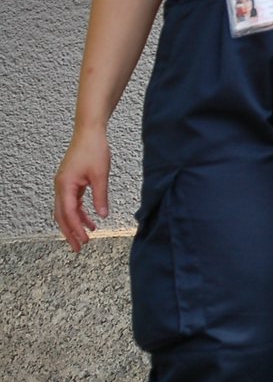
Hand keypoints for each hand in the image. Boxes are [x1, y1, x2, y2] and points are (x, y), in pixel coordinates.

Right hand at [53, 126, 111, 252]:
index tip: (83, 241)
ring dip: (74, 225)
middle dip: (70, 232)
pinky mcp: (70, 182)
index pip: (68, 213)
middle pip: (62, 215)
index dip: (75, 229)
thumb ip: (101, 197)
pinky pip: (72, 203)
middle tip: (78, 249)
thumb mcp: (100, 175)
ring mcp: (64, 184)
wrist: (89, 133)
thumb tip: (102, 216)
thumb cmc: (94, 150)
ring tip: (85, 239)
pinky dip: (79, 214)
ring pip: (66, 210)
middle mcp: (60, 186)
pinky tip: (90, 222)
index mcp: (65, 185)